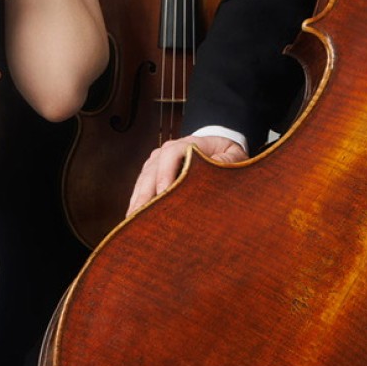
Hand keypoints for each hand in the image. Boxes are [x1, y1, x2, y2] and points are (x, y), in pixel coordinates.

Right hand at [128, 134, 247, 213]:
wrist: (218, 150)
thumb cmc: (228, 158)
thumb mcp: (234, 157)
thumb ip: (227, 161)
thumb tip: (214, 167)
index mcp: (191, 144)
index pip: (172, 153)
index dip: (165, 173)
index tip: (163, 194)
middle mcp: (170, 150)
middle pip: (152, 168)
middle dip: (145, 192)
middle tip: (140, 215)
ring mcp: (159, 160)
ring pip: (144, 178)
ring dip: (138, 199)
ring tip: (132, 221)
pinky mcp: (154, 172)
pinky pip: (142, 185)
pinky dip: (137, 200)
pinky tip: (133, 217)